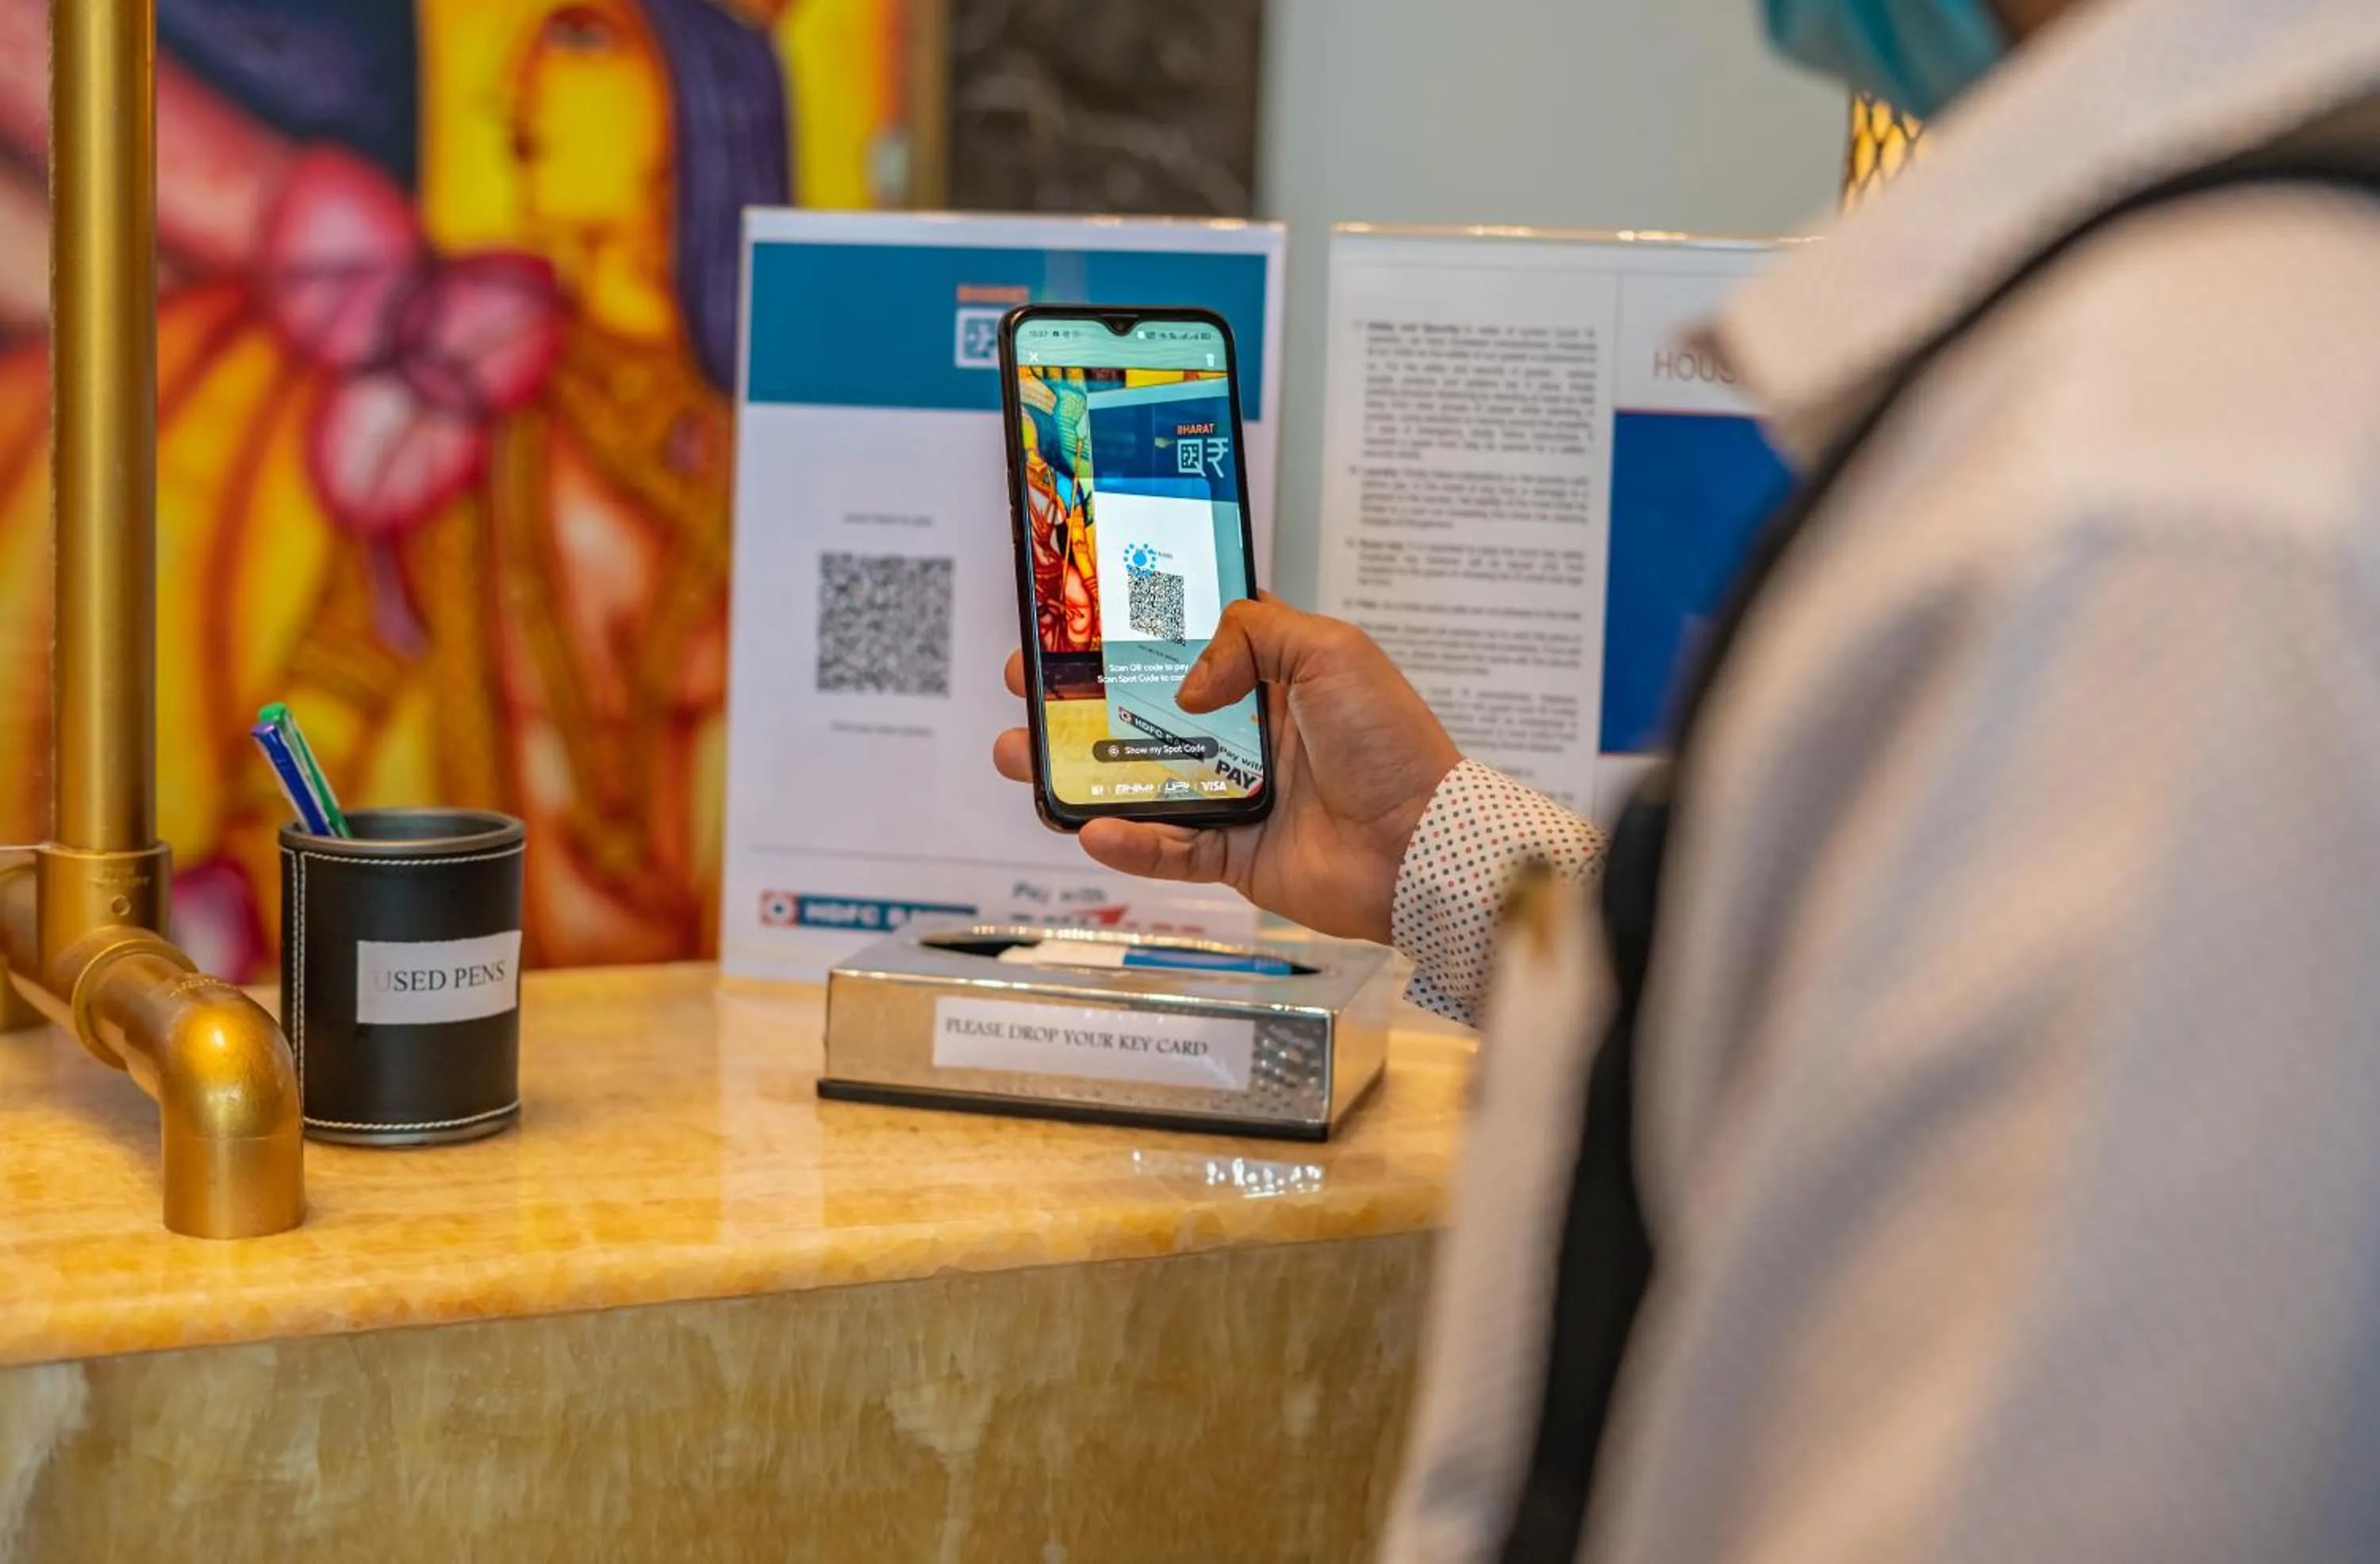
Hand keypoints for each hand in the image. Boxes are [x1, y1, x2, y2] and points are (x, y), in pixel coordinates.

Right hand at [993, 599, 1460, 943]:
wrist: (1422, 846)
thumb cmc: (1391, 744)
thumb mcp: (1332, 652)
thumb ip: (1252, 636)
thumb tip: (1187, 684)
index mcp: (1271, 677)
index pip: (1185, 645)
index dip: (1129, 634)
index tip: (1074, 621)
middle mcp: (1247, 733)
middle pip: (1143, 712)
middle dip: (1078, 700)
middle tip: (1027, 686)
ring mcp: (1237, 796)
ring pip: (1139, 782)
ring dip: (1076, 772)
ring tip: (1023, 756)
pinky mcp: (1235, 855)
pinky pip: (1168, 850)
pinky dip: (1128, 843)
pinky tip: (1090, 830)